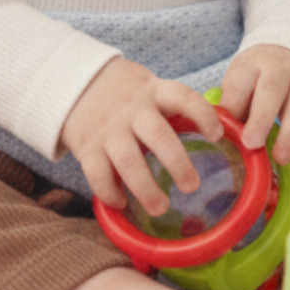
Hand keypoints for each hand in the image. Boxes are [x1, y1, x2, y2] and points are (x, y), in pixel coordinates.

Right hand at [59, 58, 223, 215]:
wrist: (73, 82)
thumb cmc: (124, 92)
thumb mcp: (148, 88)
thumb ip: (171, 107)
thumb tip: (214, 134)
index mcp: (153, 91)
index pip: (182, 97)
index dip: (202, 115)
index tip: (217, 135)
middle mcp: (132, 109)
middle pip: (158, 136)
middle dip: (177, 163)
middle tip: (192, 186)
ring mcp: (108, 128)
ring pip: (128, 161)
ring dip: (145, 188)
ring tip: (160, 207)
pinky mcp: (86, 146)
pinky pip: (98, 174)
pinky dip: (110, 192)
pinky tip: (122, 203)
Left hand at [218, 44, 289, 172]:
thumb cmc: (260, 77)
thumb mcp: (242, 80)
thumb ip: (233, 105)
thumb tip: (221, 136)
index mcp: (254, 64)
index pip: (241, 82)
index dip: (233, 106)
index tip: (224, 131)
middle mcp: (282, 70)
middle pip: (273, 91)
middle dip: (262, 119)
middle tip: (252, 144)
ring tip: (280, 159)